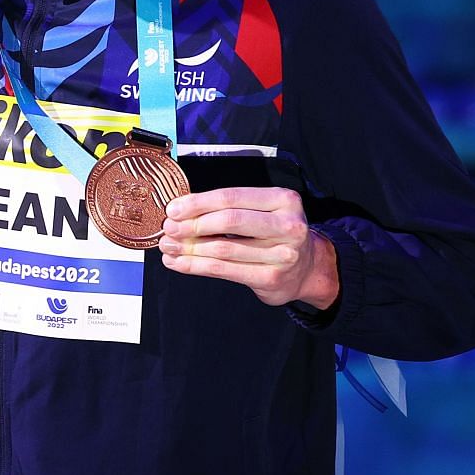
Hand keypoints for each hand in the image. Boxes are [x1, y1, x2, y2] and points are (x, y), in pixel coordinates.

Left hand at [158, 186, 338, 308]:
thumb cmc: (274, 234)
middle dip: (192, 224)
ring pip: (223, 248)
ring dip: (188, 248)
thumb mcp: (261, 211)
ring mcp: (283, 254)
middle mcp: (288, 225)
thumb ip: (228, 207)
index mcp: (283, 200)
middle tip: (169, 228)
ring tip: (169, 246)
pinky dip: (195, 266)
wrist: (306, 269)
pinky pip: (224, 270)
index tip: (173, 209)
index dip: (198, 203)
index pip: (232, 197)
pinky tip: (178, 263)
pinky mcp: (272, 278)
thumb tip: (180, 210)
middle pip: (229, 221)